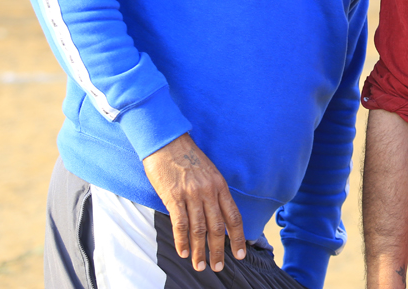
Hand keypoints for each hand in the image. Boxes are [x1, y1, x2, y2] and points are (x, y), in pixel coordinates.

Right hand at [142, 133, 246, 272]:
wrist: (167, 142)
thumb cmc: (188, 157)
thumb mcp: (209, 172)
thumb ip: (214, 192)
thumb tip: (217, 216)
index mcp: (220, 185)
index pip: (233, 216)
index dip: (237, 237)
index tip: (240, 253)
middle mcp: (209, 191)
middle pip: (217, 227)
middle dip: (219, 250)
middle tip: (218, 266)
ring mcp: (191, 194)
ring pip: (199, 229)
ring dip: (199, 251)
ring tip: (200, 265)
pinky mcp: (173, 196)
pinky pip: (180, 223)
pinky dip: (182, 240)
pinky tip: (183, 252)